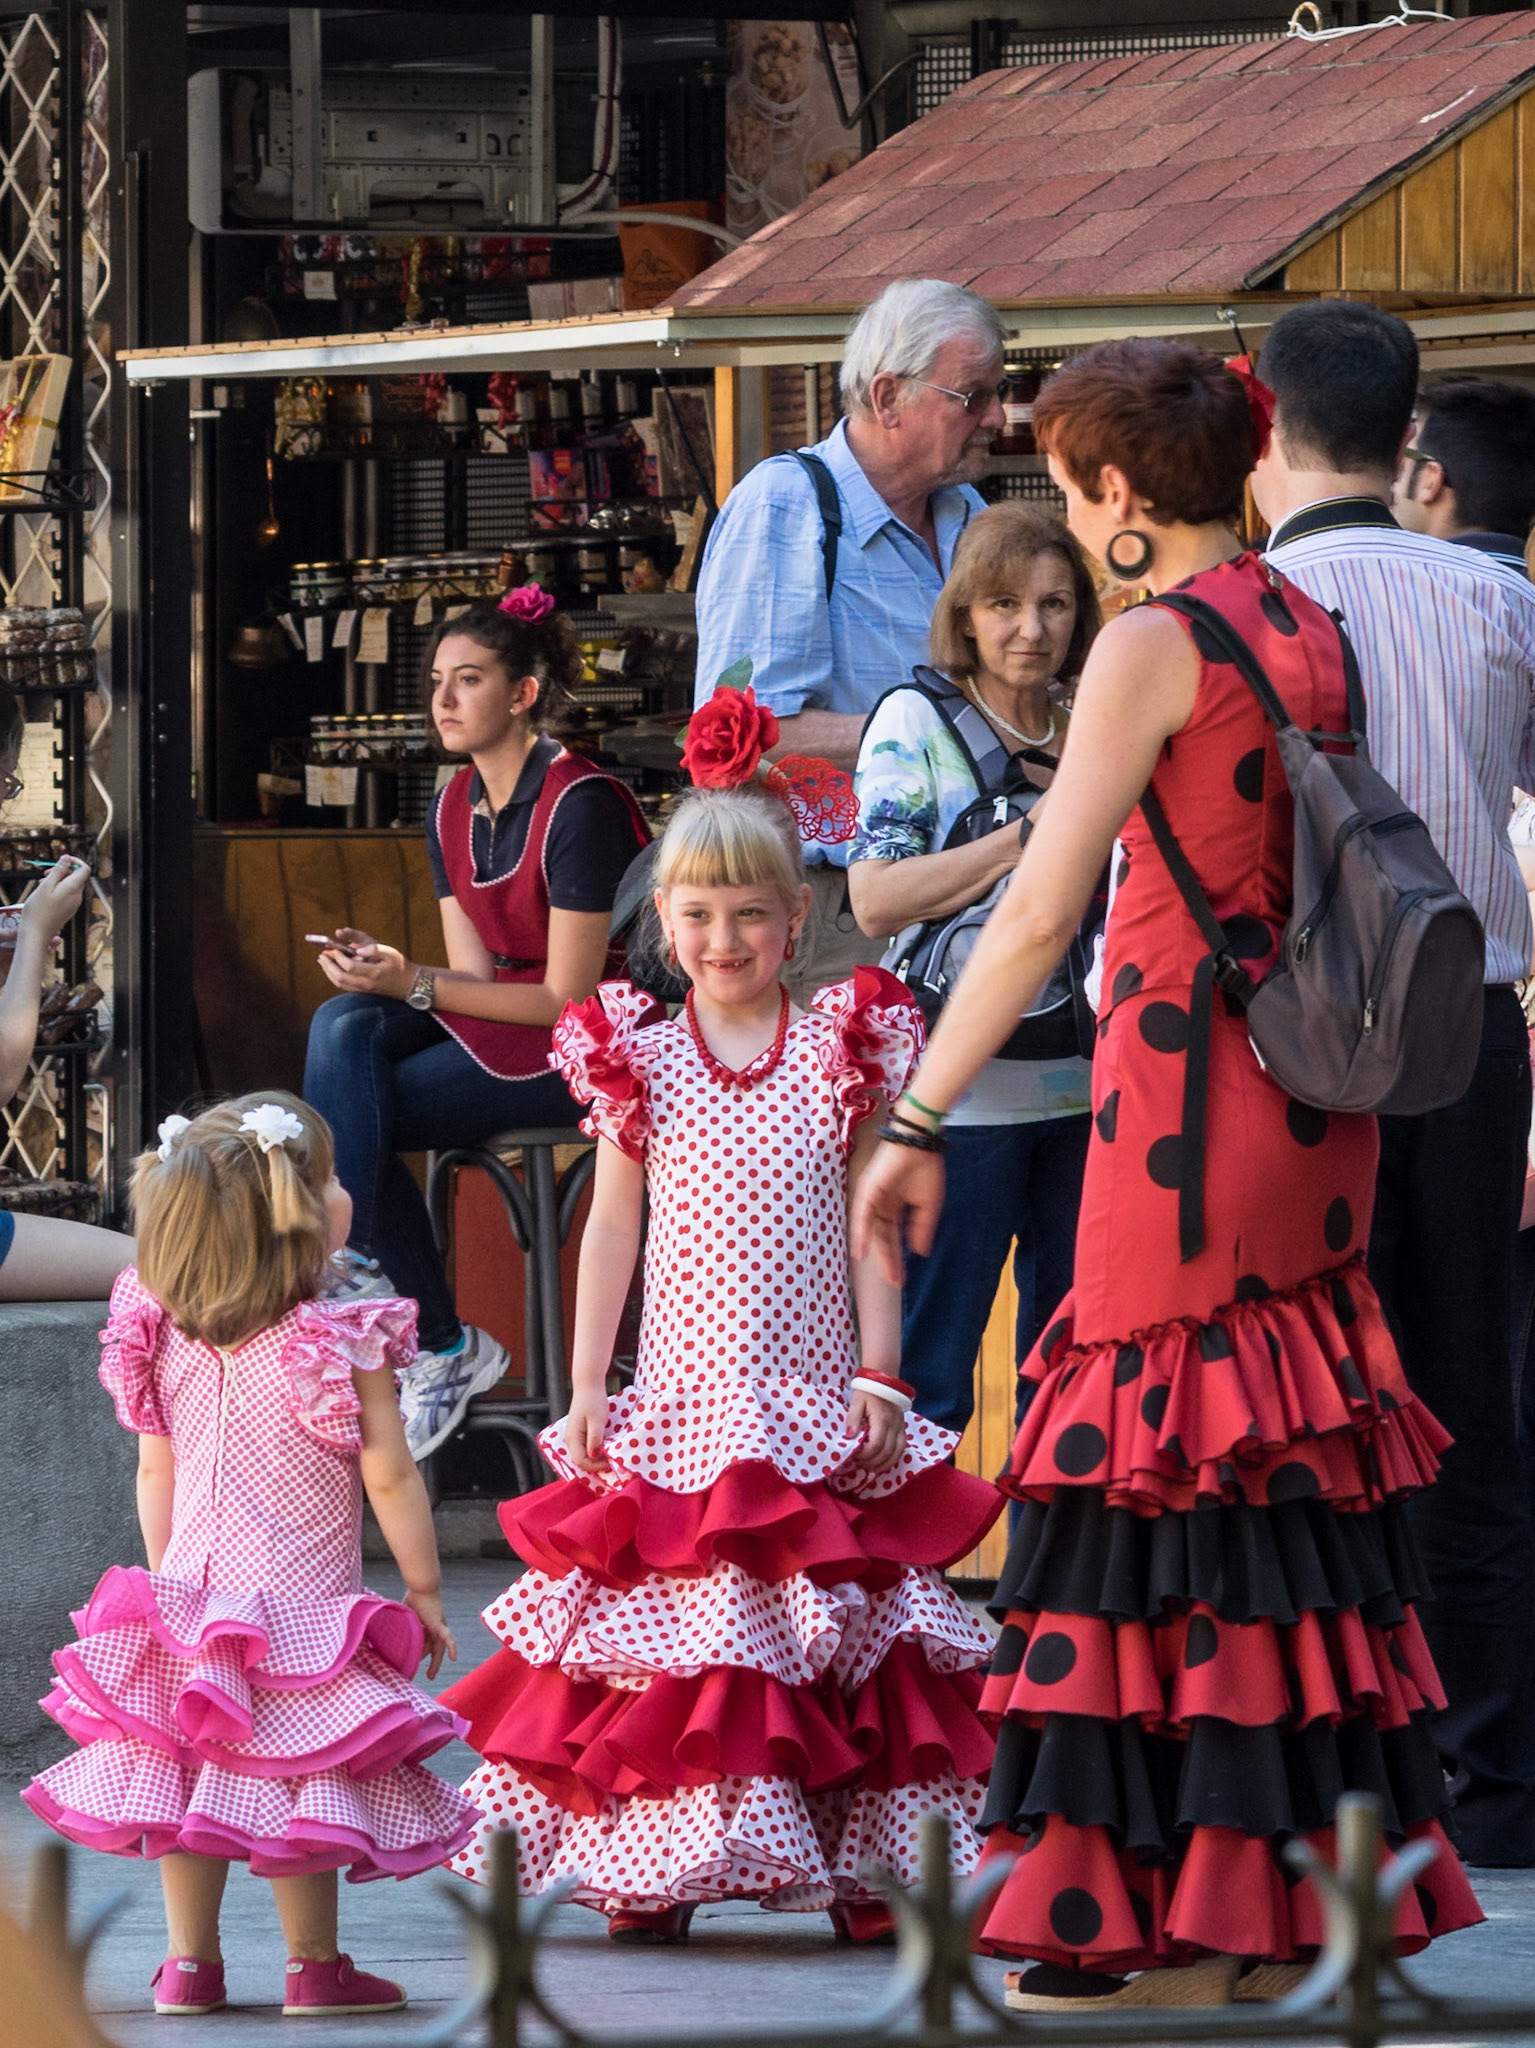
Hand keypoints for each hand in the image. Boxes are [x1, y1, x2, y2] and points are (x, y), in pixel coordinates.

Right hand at [20, 856, 88, 945]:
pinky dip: (58, 890)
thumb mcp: (46, 885)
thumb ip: (59, 870)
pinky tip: (44, 894)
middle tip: (45, 874)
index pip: (85, 869)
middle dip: (62, 871)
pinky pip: (67, 895)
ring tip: (41, 884)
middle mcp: (78, 896)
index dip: (75, 861)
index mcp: (74, 888)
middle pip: (77, 877)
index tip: (60, 861)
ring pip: (70, 886)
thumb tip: (68, 857)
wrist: (37, 933)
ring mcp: (74, 904)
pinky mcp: (68, 910)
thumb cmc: (39, 909)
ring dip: (58, 881)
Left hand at [316, 928, 412, 998]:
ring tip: (323, 961)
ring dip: (328, 972)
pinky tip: (332, 969)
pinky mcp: (363, 992)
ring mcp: (364, 990)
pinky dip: (335, 977)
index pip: (349, 966)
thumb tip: (357, 950)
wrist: (410, 985)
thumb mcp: (391, 952)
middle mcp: (366, 984)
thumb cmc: (401, 966)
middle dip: (328, 966)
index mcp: (374, 973)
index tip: (334, 949)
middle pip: (340, 977)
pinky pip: (344, 986)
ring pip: (340, 983)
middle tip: (321, 955)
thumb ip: (374, 949)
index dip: (339, 957)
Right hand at [405, 1586, 456, 1678]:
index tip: (415, 1663)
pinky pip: (446, 1637)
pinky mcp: (439, 1623)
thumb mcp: (404, 1615)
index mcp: (427, 1625)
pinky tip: (453, 1658)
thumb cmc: (412, 1596)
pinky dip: (451, 1647)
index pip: (425, 1642)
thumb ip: (397, 1624)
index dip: (422, 1653)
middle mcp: (434, 1627)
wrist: (421, 1585)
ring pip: (438, 1647)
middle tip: (429, 1676)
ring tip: (430, 1675)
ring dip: (436, 1661)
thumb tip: (376, 1631)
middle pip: (434, 1648)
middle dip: (432, 1662)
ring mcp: (438, 1625)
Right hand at [564, 1385, 608, 1473]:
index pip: (581, 1461)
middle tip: (611, 1462)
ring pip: (584, 1455)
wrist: (589, 1386)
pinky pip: (586, 1448)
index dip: (595, 1466)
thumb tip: (594, 1456)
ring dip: (596, 1459)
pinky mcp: (579, 1433)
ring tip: (609, 1456)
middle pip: (581, 1461)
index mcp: (573, 1438)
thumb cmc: (593, 1401)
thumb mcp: (597, 1420)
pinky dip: (595, 1452)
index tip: (610, 1463)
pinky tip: (605, 1448)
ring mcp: (574, 1436)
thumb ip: (595, 1438)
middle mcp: (571, 1439)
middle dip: (596, 1465)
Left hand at [846, 1389, 905, 1471]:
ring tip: (870, 1468)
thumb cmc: (868, 1391)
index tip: (854, 1457)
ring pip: (897, 1453)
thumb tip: (848, 1437)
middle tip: (859, 1464)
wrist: (884, 1380)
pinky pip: (902, 1448)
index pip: (876, 1444)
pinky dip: (893, 1459)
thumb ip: (852, 1419)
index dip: (865, 1455)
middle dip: (872, 1462)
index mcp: (881, 1418)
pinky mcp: (903, 1428)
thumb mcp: (856, 1401)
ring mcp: (900, 1427)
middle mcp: (894, 1425)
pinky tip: (883, 1462)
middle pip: (887, 1452)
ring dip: (884, 1464)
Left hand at [850, 1139, 945, 1287]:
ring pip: (871, 1230)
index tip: (902, 1278)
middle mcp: (882, 1205)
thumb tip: (920, 1252)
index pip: (894, 1237)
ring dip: (876, 1252)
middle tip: (895, 1281)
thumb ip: (922, 1229)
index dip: (898, 1257)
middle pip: (884, 1238)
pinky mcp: (867, 1191)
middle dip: (890, 1260)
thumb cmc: (926, 1169)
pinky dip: (861, 1234)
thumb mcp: (928, 1206)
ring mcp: (873, 1198)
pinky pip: (862, 1216)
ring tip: (885, 1274)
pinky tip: (862, 1252)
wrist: (920, 1144)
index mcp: (896, 1207)